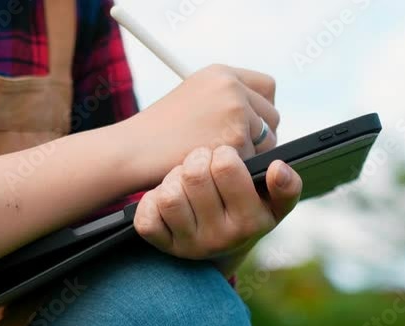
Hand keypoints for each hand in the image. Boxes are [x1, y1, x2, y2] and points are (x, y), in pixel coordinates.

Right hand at [121, 64, 279, 187]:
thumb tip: (260, 119)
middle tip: (233, 152)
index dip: (261, 110)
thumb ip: (226, 101)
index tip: (250, 126)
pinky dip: (236, 172)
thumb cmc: (157, 132)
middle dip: (259, 137)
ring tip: (215, 160)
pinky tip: (212, 169)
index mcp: (221, 73)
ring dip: (249, 155)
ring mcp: (235, 112)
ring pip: (267, 143)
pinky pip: (253, 163)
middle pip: (271, 117)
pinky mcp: (236, 140)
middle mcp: (231, 87)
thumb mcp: (192, 99)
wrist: (133, 150)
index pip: (267, 87)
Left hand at [134, 146, 301, 271]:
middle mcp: (222, 238)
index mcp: (252, 222)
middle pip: (194, 175)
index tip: (226, 159)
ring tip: (185, 181)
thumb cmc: (248, 212)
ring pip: (170, 194)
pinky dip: (151, 201)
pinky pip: (147, 217)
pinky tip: (165, 201)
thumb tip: (278, 168)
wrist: (222, 252)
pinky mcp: (165, 248)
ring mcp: (191, 246)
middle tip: (202, 166)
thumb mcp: (274, 204)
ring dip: (173, 179)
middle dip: (196, 161)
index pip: (226, 166)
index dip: (222, 154)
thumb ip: (287, 186)